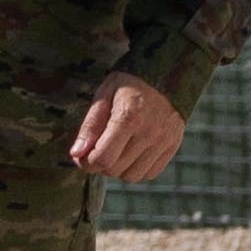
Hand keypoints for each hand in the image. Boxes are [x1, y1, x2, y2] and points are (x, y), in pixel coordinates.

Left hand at [70, 73, 185, 183]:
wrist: (167, 74)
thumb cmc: (128, 84)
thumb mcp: (103, 96)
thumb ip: (90, 126)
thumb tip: (77, 154)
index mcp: (129, 118)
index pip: (103, 159)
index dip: (86, 163)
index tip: (80, 156)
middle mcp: (150, 133)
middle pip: (115, 169)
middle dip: (98, 166)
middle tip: (94, 152)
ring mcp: (164, 141)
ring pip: (132, 176)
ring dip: (117, 170)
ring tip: (113, 152)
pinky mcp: (173, 146)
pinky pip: (150, 173)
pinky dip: (136, 169)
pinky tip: (129, 154)